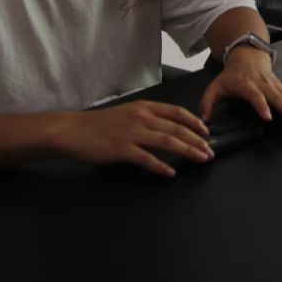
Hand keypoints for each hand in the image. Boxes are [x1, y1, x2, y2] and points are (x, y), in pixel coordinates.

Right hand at [53, 100, 213, 177]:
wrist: (72, 130)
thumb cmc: (98, 124)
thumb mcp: (127, 113)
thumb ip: (147, 118)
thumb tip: (167, 129)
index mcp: (144, 107)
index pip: (177, 112)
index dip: (194, 122)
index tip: (205, 131)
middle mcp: (141, 117)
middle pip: (177, 128)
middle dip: (197, 140)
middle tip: (208, 151)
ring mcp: (132, 133)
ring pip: (167, 142)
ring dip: (187, 151)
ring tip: (200, 159)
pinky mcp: (122, 148)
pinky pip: (147, 159)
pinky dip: (161, 167)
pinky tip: (170, 173)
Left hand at [199, 45, 281, 126]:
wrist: (247, 56)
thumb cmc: (232, 75)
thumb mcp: (215, 86)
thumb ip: (208, 102)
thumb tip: (204, 119)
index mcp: (247, 85)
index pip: (255, 96)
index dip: (262, 106)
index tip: (268, 117)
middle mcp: (264, 85)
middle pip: (278, 98)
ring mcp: (275, 86)